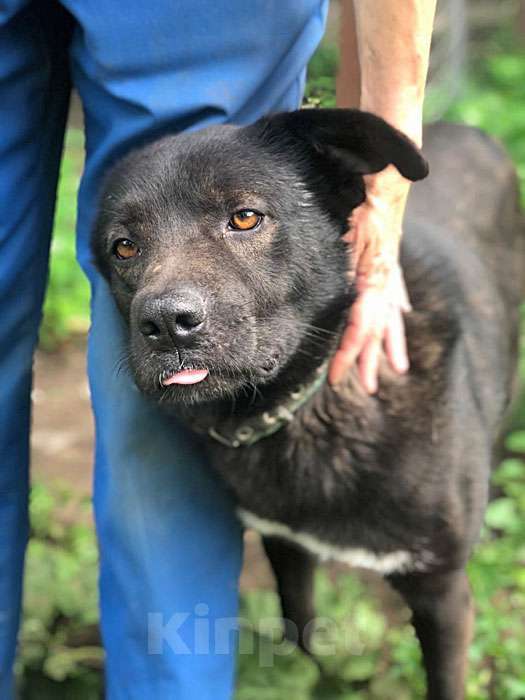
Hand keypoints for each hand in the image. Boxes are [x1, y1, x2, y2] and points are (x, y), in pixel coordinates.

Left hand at [328, 166, 411, 392]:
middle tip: (367, 385)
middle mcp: (384, 278)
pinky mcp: (388, 260)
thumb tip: (317, 280)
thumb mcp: (346, 229)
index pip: (362, 326)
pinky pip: (395, 293)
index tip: (337, 378)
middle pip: (378, 327)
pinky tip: (401, 320)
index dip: (350, 353)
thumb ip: (340, 260)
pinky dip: (397, 312)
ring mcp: (389, 270)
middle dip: (370, 357)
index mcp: (373, 277)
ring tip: (397, 366)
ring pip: (391, 314)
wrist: (386, 175)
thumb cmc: (360, 197)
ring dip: (390, 342)